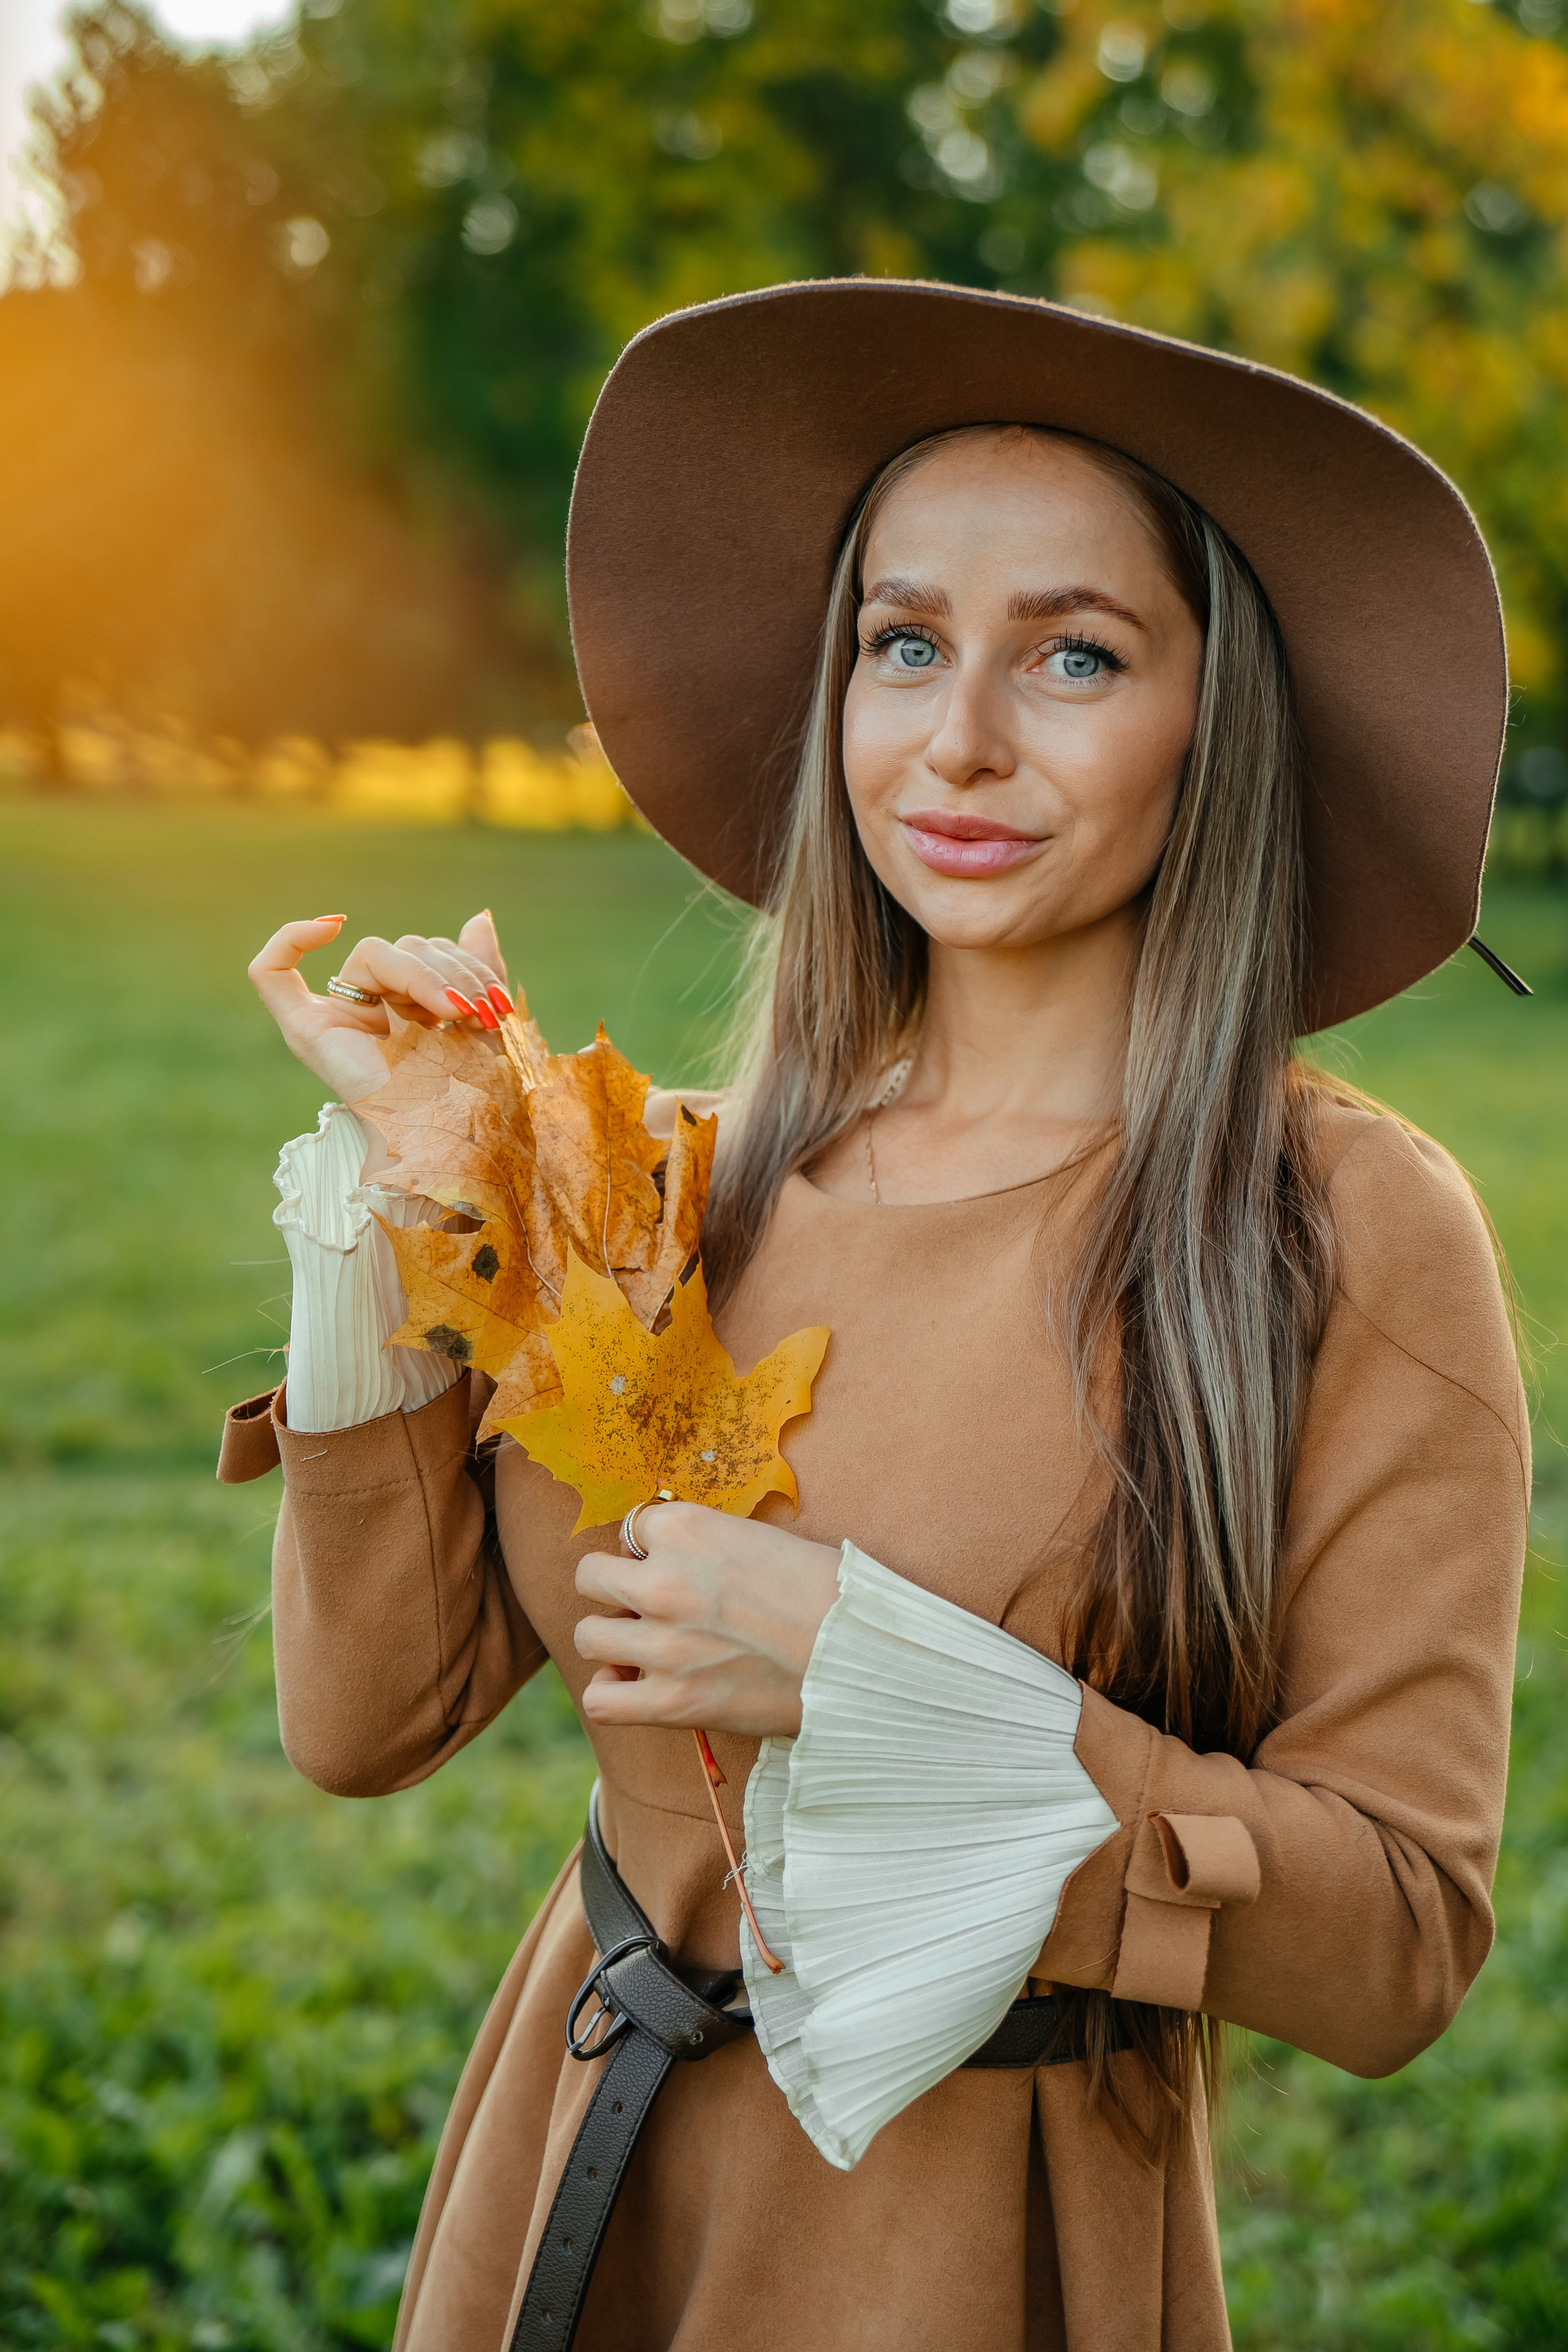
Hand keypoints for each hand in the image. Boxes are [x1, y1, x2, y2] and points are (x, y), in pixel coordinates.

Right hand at [247, 909, 511, 1104]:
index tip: (485, 970)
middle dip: (456, 969)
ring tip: (464, 1014)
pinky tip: (330, 926)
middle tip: (486, 1009)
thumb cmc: (468, 1093)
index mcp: (407, 1007)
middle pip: (406, 946)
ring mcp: (334, 1018)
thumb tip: (479, 918)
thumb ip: (478, 969)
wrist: (451, 1136)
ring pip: (375, 950)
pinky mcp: (306, 1030)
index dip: (455, 954)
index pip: (422, 952)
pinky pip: (271, 973)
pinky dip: (290, 939)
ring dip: (431, 971)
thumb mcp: (483, 1018)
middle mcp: (369, 1010)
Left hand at [574, 1503, 841, 1738]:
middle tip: (651, 1606)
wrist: (860, 1653)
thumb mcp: (760, 1538)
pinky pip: (600, 1699)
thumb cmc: (824, 1591)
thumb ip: (705, 1544)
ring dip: (611, 1639)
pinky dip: (611, 1693)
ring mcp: (663, 1643)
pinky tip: (636, 1685)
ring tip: (644, 1646)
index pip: (633, 1528)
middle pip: (590, 1576)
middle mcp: (664, 1580)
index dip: (652, 1550)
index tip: (678, 1567)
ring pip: (587, 1635)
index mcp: (688, 1528)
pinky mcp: (672, 1701)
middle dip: (616, 1589)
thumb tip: (668, 1557)